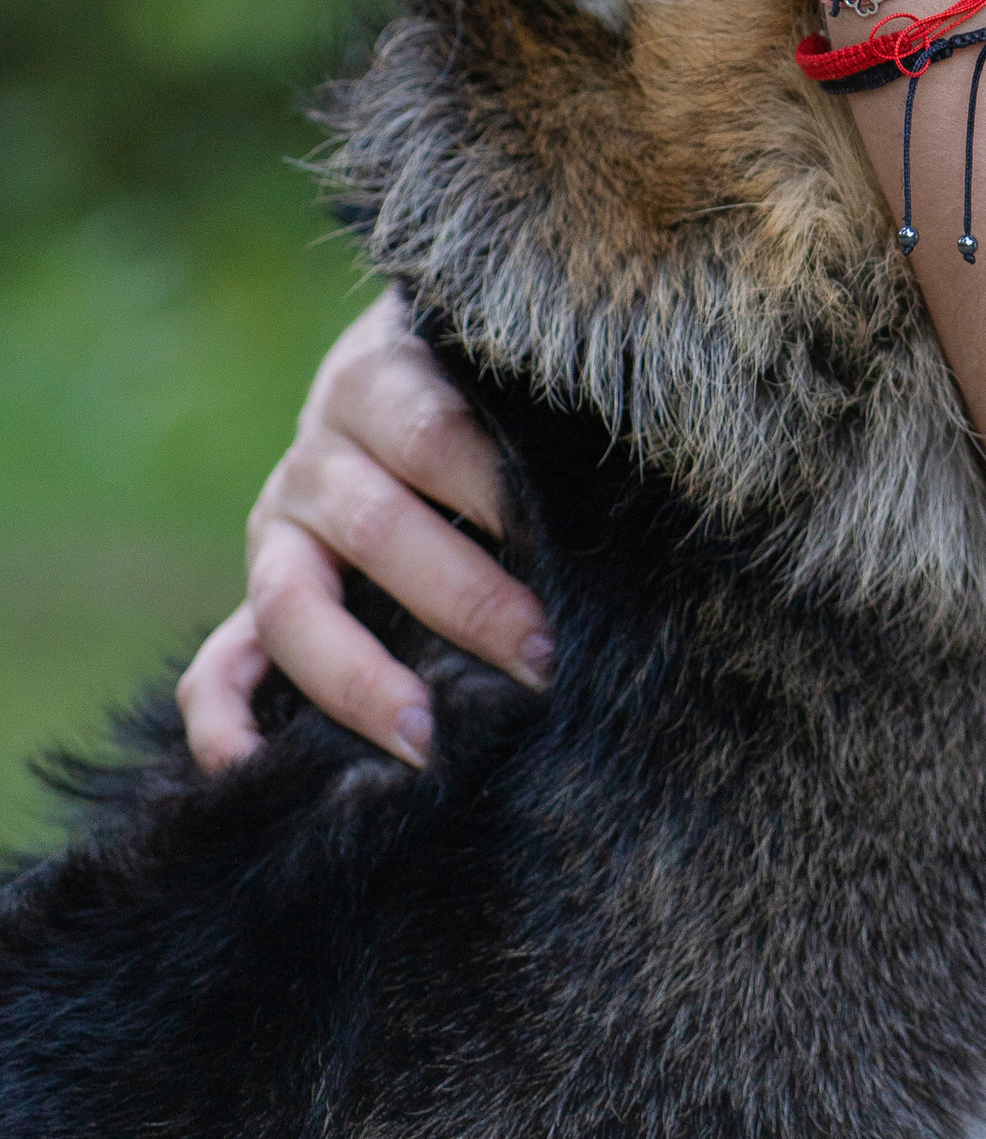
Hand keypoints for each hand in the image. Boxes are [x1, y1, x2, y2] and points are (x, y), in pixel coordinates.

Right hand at [176, 293, 549, 771]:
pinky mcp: (260, 593)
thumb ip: (532, 419)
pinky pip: (215, 667)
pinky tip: (248, 772)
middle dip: (464, 601)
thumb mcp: (495, 370)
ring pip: (290, 605)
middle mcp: (316, 456)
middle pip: (377, 529)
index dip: (496, 495)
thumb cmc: (483, 380)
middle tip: (541, 659)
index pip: (433, 437)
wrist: (405, 367)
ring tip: (424, 739)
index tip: (568, 556)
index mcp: (377, 379)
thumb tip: (618, 490)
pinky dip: (222, 722)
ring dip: (356, 678)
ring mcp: (276, 529)